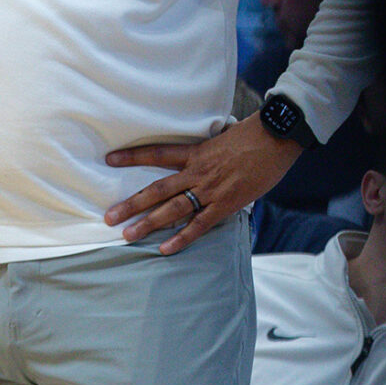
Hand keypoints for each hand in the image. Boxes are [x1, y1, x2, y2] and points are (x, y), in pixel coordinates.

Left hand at [104, 115, 302, 254]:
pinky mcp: (226, 204)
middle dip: (131, 203)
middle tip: (109, 216)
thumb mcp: (222, 137)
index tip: (110, 159)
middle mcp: (197, 172)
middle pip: (157, 189)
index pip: (157, 153)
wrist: (276, 138)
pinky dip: (182, 238)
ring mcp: (210, 189)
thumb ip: (206, 151)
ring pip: (172, 209)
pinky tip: (165, 249)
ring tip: (127, 235)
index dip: (132, 156)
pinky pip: (200, 224)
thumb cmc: (252, 136)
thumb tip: (197, 155)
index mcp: (195, 152)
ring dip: (148, 223)